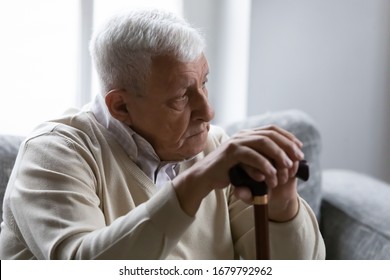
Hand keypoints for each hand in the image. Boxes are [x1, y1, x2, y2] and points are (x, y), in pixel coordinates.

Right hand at [173, 125, 303, 217]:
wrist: (206, 176)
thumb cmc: (228, 171)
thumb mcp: (247, 162)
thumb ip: (261, 157)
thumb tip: (284, 159)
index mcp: (248, 135)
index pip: (272, 129)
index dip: (288, 137)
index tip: (299, 148)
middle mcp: (243, 135)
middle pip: (270, 134)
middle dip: (287, 145)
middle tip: (298, 158)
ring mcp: (236, 142)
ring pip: (263, 142)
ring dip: (278, 154)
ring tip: (286, 167)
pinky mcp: (230, 153)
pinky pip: (251, 156)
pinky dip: (263, 165)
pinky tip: (270, 174)